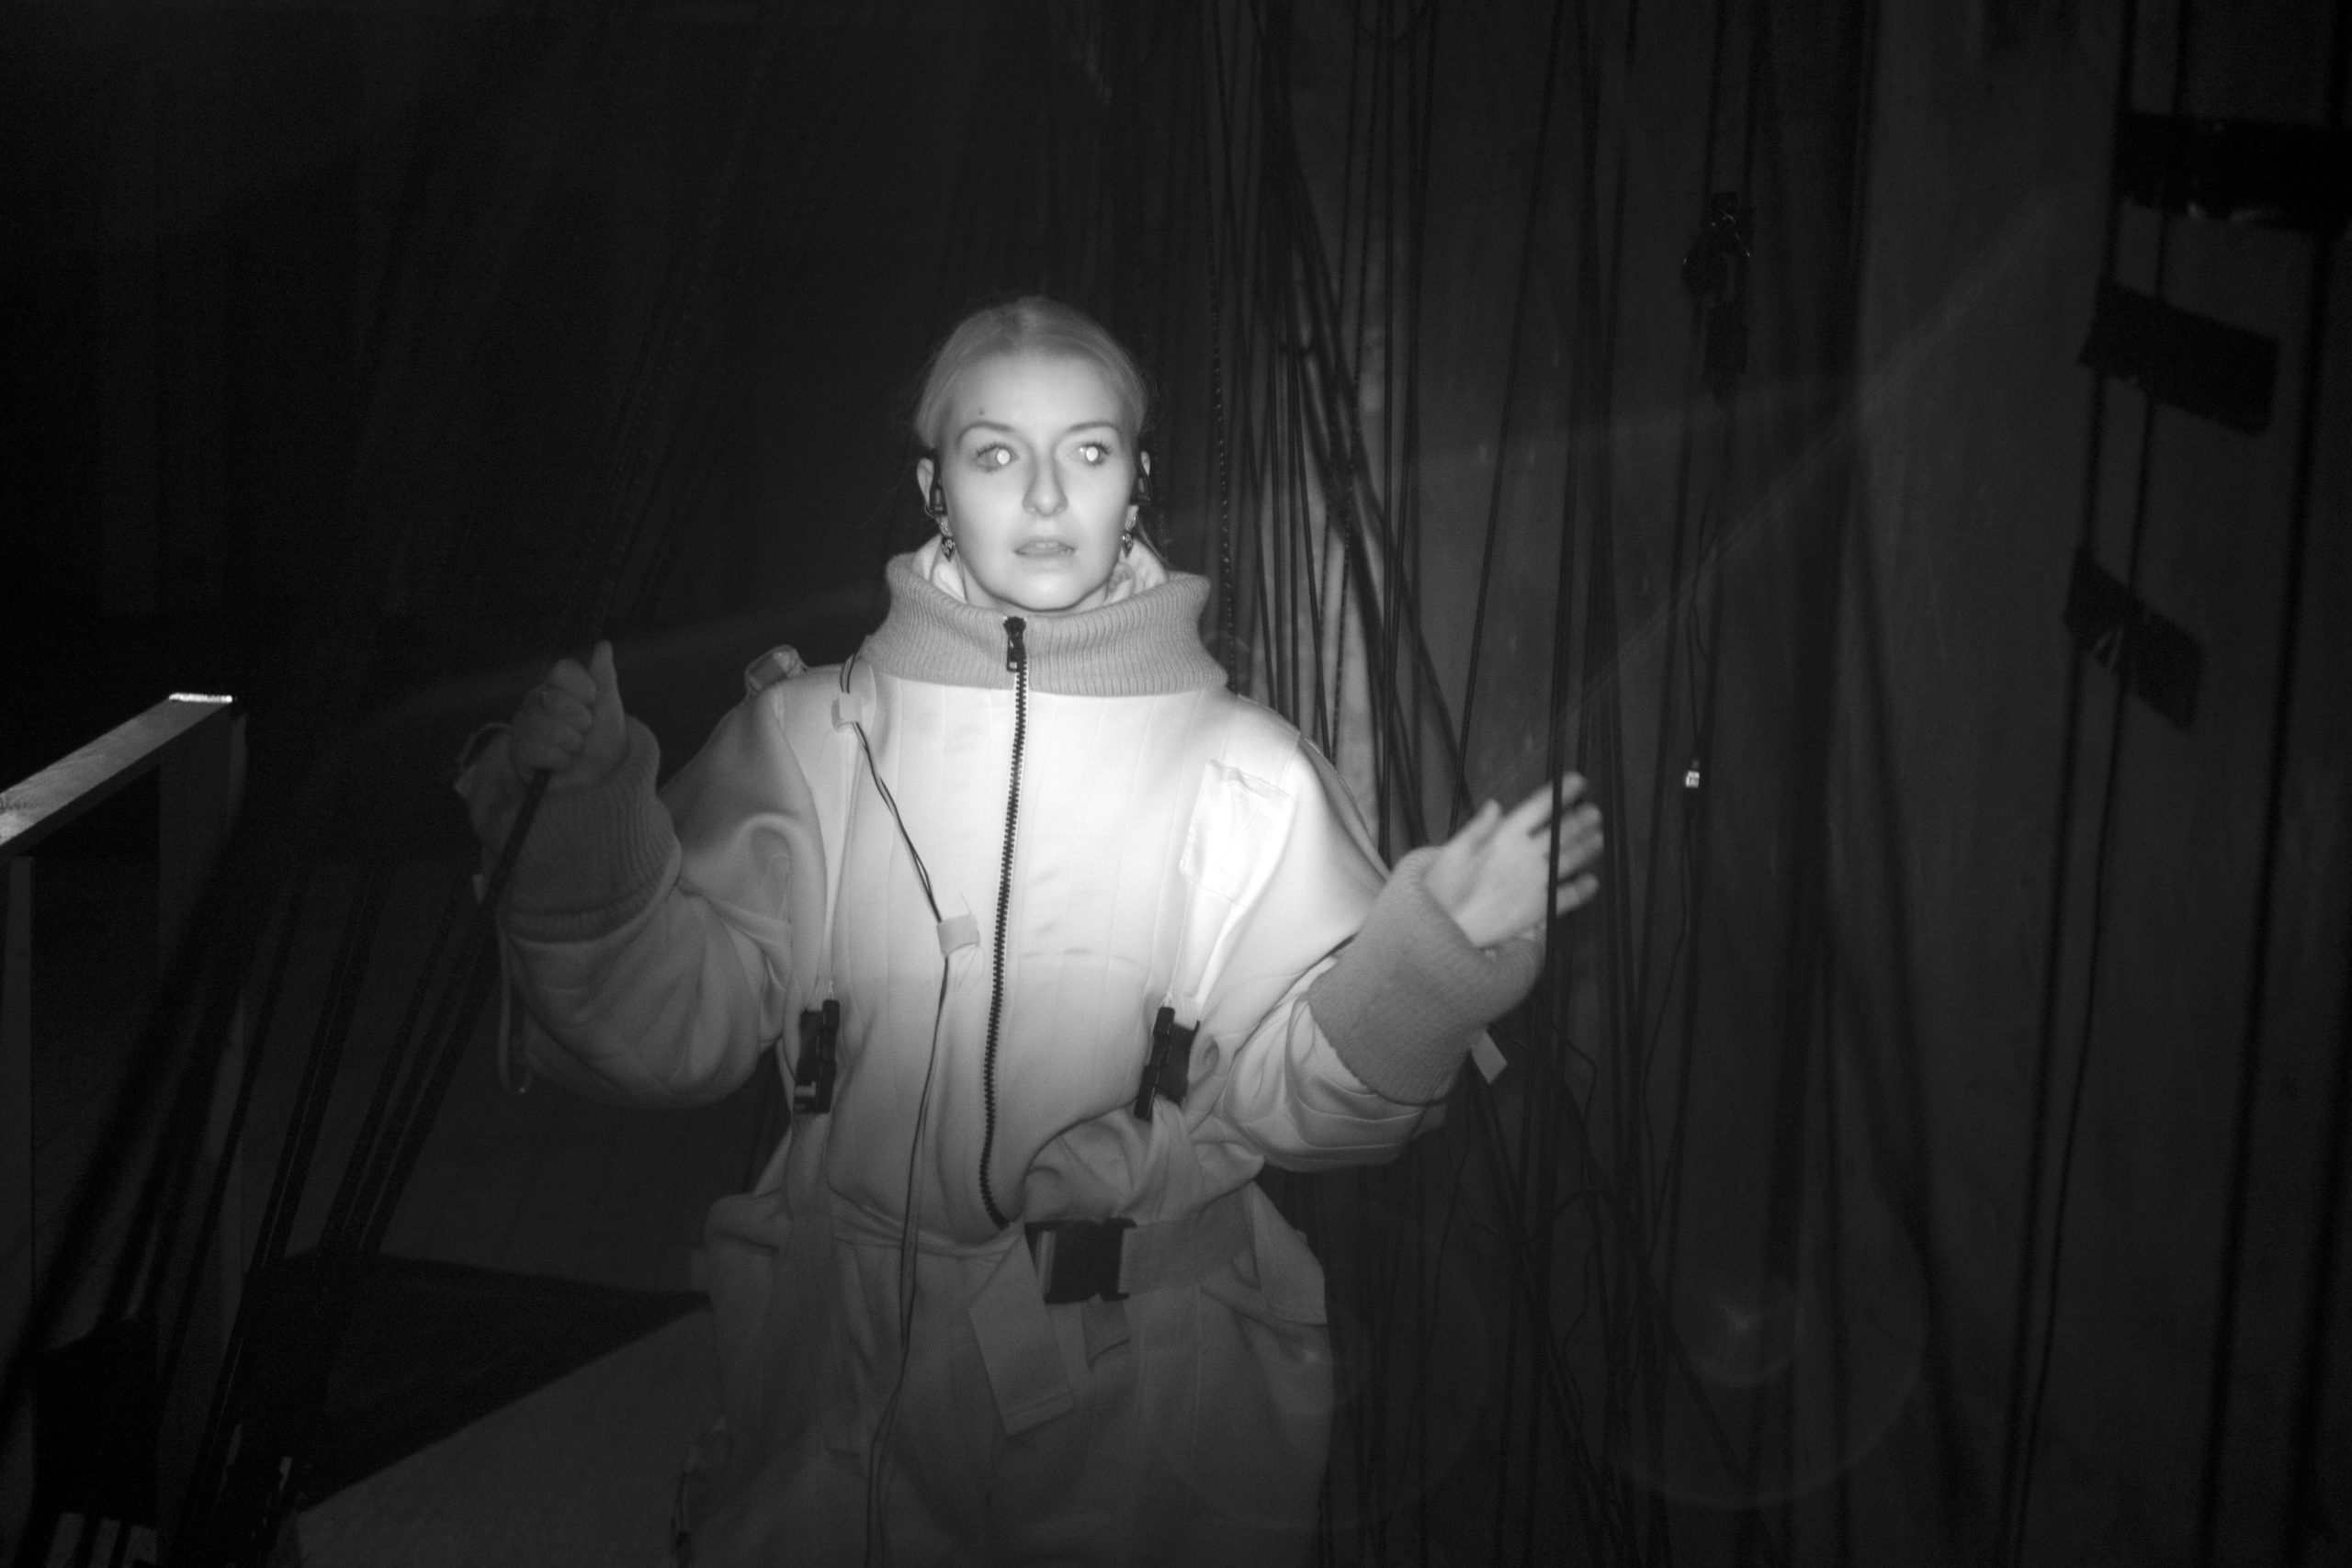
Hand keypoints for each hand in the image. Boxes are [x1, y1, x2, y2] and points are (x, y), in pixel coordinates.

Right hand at [509, 641, 626, 791]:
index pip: (562, 670)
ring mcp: (526, 727)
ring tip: (575, 750)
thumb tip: (604, 644)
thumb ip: (604, 677)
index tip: (593, 701)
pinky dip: (557, 759)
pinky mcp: (519, 752)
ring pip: (541, 725)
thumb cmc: (605, 743)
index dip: (582, 687)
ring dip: (569, 742)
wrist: (602, 781)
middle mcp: (538, 703)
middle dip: (579, 720)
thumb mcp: (610, 709)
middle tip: (585, 732)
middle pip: (552, 697)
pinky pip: (532, 749)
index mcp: (560, 688)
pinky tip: (563, 764)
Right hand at [1424, 771, 1602, 947]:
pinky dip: (1582, 889)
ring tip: (1599, 838)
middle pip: (1560, 833)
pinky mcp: (1537, 911)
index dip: (1560, 793)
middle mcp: (1524, 857)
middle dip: (1580, 820)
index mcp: (1503, 838)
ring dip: (1586, 848)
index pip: (1538, 808)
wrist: (1443, 932)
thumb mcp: (1450, 851)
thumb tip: (1496, 805)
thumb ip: (1476, 828)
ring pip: (1569, 860)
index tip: (1577, 782)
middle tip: (1595, 812)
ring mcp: (1534, 884)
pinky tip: (1592, 882)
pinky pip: (1566, 897)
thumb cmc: (1441, 890)